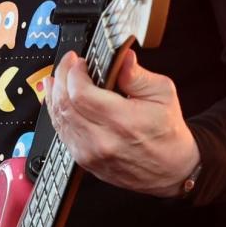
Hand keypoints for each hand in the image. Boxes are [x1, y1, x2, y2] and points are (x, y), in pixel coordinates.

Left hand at [44, 48, 199, 197]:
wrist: (171, 169)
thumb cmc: (168, 132)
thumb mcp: (163, 94)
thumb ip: (137, 75)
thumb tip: (122, 57)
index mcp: (123, 122)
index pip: (81, 94)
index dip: (74, 73)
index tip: (79, 61)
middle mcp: (103, 141)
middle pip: (65, 105)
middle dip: (61, 78)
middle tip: (67, 63)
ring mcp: (91, 154)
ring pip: (59, 120)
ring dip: (54, 95)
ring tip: (57, 78)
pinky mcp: (85, 161)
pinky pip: (62, 134)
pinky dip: (57, 114)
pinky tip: (57, 100)